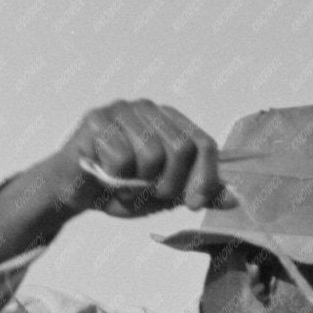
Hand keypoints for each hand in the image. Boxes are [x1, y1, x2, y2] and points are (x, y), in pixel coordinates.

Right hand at [52, 100, 224, 218]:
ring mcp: (122, 110)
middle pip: (181, 149)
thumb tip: (234, 198)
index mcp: (170, 121)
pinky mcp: (96, 120)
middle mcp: (149, 109)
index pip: (204, 144)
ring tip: (125, 185)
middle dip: (169, 184)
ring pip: (151, 155)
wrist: (78, 191)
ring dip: (138, 184)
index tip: (193, 204)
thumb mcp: (167, 194)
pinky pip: (121, 159)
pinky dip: (115, 179)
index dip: (204, 178)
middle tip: (152, 195)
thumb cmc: (123, 189)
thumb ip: (197, 192)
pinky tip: (105, 175)